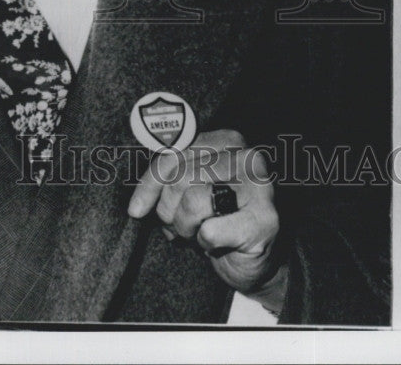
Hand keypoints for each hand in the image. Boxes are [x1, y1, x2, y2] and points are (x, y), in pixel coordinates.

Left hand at [127, 129, 280, 293]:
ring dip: (187, 228)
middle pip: (181, 179)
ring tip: (198, 232)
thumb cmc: (217, 219)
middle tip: (179, 225)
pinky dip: (205, 244)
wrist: (252, 260)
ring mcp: (260, 186)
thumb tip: (136, 206)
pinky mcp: (264, 220)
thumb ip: (168, 181)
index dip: (150, 184)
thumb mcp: (190, 191)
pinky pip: (210, 232)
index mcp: (228, 140)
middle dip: (169, 211)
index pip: (175, 152)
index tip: (137, 209)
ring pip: (193, 203)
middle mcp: (248, 157)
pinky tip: (216, 243)